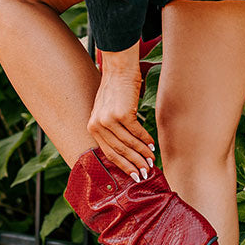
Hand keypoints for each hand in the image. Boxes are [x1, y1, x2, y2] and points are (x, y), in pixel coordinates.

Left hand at [87, 41, 154, 180]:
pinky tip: (152, 146)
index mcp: (92, 126)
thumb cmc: (115, 89)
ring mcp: (109, 119)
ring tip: (152, 161)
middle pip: (119, 151)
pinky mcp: (122, 114)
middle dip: (134, 164)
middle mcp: (98, 124)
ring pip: (129, 144)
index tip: (134, 175)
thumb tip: (127, 150)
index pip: (108, 152)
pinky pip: (137, 132)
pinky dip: (145, 140)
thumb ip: (111, 129)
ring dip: (142, 154)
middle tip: (146, 173)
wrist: (119, 69)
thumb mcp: (106, 110)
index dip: (123, 166)